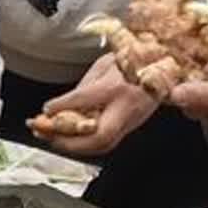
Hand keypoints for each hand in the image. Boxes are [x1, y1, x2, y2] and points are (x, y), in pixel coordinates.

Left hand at [37, 54, 157, 157]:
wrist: (162, 66)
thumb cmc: (134, 60)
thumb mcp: (104, 64)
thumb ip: (84, 86)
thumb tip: (62, 105)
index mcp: (117, 85)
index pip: (84, 99)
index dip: (61, 106)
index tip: (46, 110)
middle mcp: (125, 107)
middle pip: (98, 136)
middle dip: (69, 142)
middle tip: (48, 135)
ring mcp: (131, 120)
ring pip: (103, 145)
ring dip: (75, 147)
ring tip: (54, 139)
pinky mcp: (132, 127)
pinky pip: (108, 142)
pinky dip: (86, 145)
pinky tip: (72, 140)